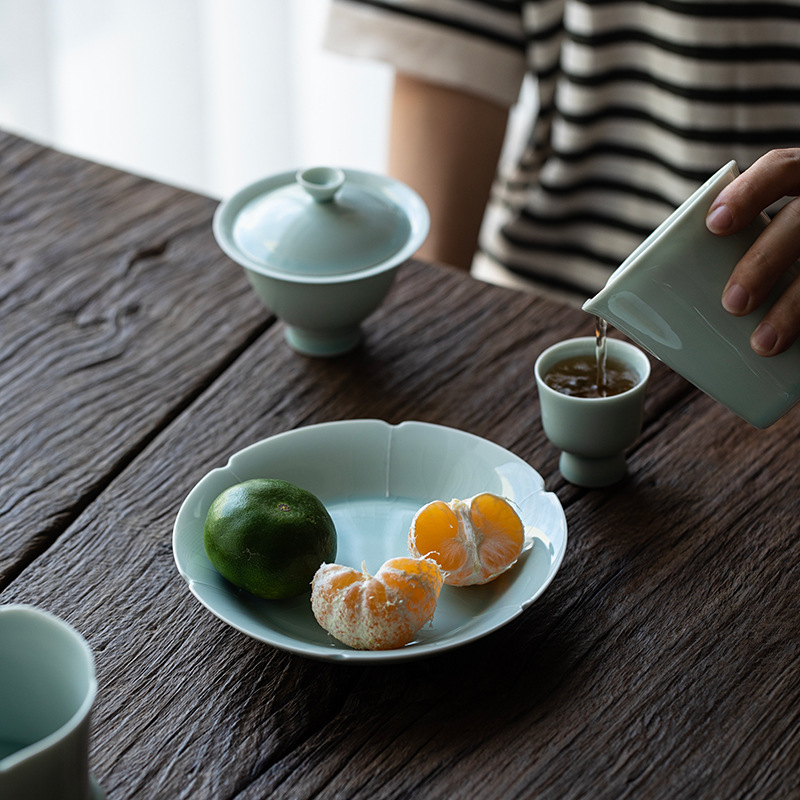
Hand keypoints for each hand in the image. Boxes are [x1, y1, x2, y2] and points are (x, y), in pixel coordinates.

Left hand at [706, 149, 799, 355]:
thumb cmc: (778, 259)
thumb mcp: (766, 240)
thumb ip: (727, 253)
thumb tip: (642, 306)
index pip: (784, 167)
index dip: (749, 191)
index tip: (712, 226)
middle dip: (764, 262)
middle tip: (732, 304)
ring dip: (795, 307)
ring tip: (762, 344)